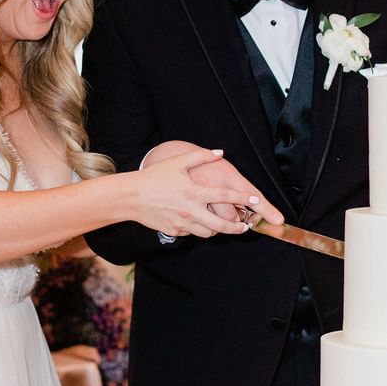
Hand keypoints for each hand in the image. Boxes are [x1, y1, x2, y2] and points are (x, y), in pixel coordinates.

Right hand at [130, 148, 280, 237]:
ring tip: (222, 226)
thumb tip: (220, 152)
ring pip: (208, 233)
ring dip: (217, 230)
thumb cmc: (154, 177)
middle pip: (222, 225)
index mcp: (195, 192)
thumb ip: (200, 155)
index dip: (243, 198)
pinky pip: (191, 233)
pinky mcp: (174, 231)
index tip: (256, 200)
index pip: (226, 196)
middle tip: (245, 226)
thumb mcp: (177, 162)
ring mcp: (183, 223)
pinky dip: (197, 229)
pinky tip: (196, 222)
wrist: (131, 197)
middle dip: (237, 228)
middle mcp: (191, 210)